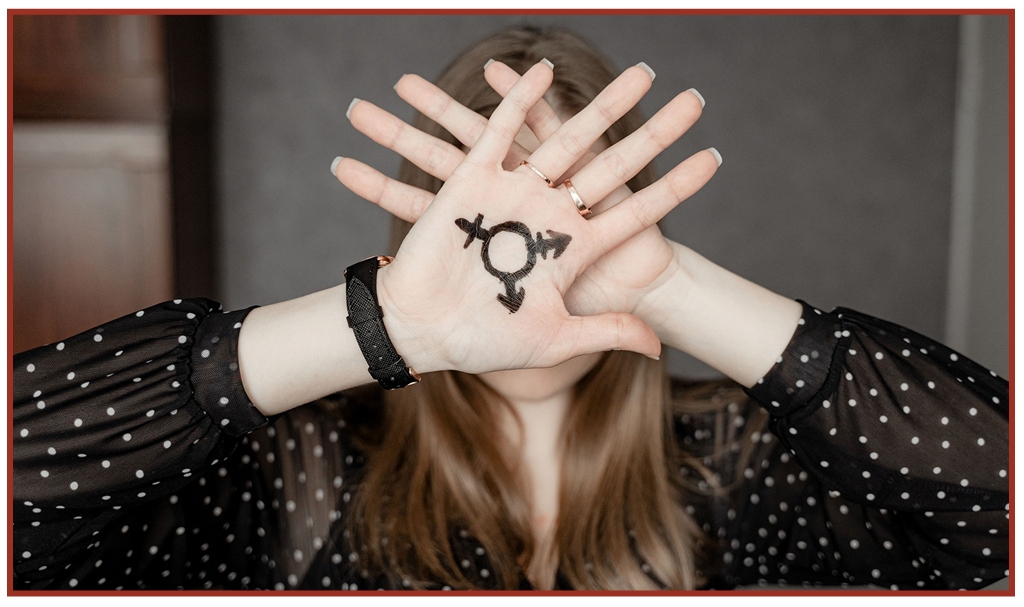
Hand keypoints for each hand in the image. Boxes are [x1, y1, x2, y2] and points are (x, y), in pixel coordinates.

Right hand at [338, 61, 703, 375]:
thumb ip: (606, 332)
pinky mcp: (472, 182)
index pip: (639, 210)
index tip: (714, 158)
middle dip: (656, 132)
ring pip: (568, 137)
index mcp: (575, 250)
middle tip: (695, 100)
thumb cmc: (484, 341)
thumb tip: (659, 348)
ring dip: (605, 104)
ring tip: (644, 71)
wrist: (421, 331)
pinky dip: (518, 101)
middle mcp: (551, 215)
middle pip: (615, 163)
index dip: (675, 186)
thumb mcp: (555, 338)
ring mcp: (515, 194)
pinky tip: (544, 69)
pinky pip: (498, 133)